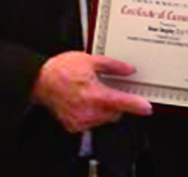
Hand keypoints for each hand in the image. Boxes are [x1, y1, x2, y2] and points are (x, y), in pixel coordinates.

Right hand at [31, 51, 152, 133]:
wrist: (40, 80)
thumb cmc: (61, 69)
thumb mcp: (90, 60)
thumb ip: (113, 66)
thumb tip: (129, 70)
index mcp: (95, 94)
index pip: (122, 103)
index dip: (137, 106)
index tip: (146, 108)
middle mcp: (88, 111)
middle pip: (115, 113)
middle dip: (116, 103)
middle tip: (107, 89)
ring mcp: (80, 120)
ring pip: (104, 119)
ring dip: (104, 108)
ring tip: (91, 92)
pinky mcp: (73, 126)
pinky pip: (91, 122)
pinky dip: (92, 114)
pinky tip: (83, 101)